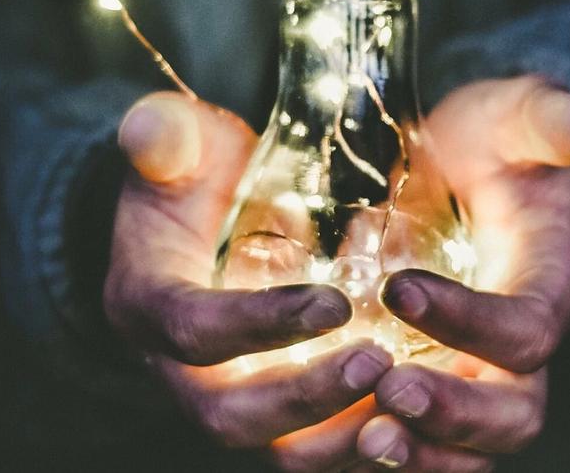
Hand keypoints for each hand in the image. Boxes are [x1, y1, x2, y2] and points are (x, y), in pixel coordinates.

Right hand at [105, 92, 393, 470]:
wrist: (201, 220)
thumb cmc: (193, 177)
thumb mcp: (177, 145)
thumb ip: (164, 135)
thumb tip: (149, 129)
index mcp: (147, 304)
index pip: (193, 330)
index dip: (259, 324)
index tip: (335, 303)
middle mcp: (179, 370)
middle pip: (232, 417)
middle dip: (306, 399)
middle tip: (379, 362)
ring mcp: (229, 399)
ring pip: (280, 451)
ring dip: (343, 436)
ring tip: (409, 397)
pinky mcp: (275, 414)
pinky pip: (317, 450)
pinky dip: (366, 445)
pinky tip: (422, 420)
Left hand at [357, 76, 569, 470]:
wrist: (462, 171)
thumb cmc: (489, 143)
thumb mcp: (512, 116)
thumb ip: (542, 118)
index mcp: (551, 282)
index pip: (527, 328)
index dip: (471, 321)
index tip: (398, 288)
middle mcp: (522, 346)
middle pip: (514, 413)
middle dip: (454, 414)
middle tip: (388, 392)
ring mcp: (479, 375)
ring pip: (470, 450)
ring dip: (421, 455)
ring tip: (364, 439)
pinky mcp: (437, 386)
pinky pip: (425, 446)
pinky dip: (389, 452)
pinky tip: (333, 439)